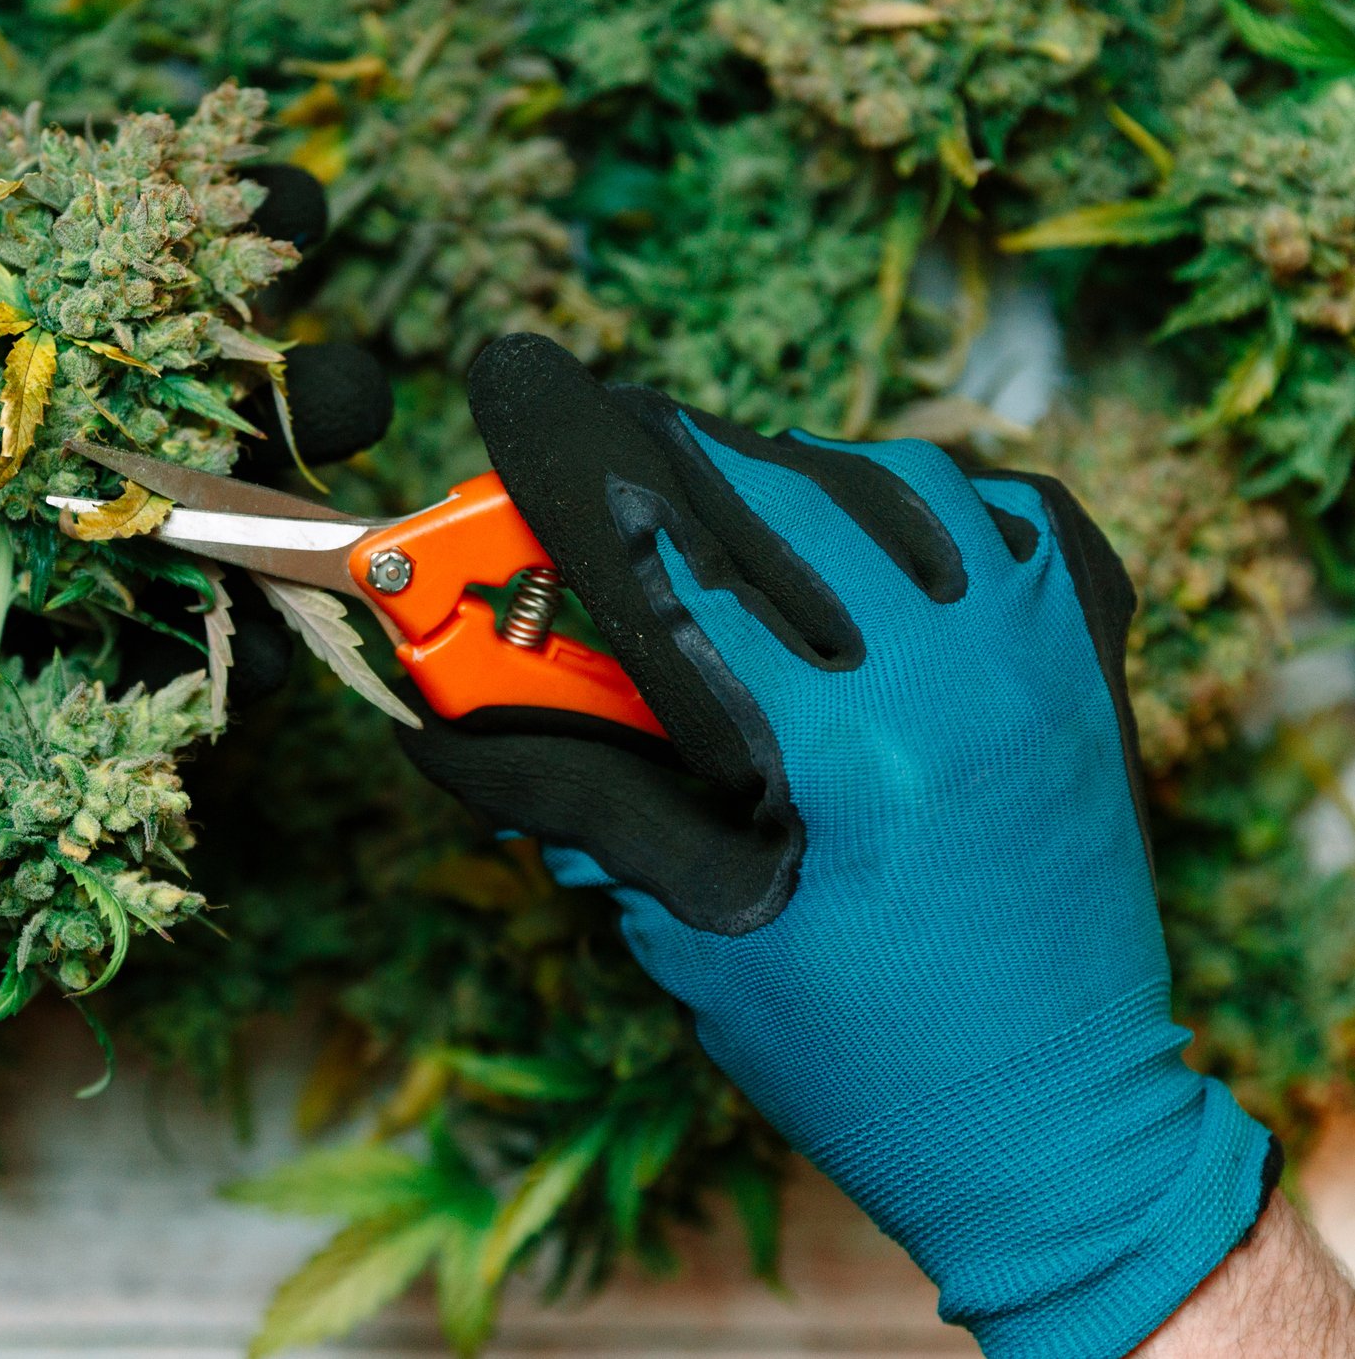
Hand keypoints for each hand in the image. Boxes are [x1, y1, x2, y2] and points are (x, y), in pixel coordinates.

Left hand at [0, 101, 379, 1045]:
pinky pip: (185, 656)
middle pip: (182, 385)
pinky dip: (249, 632)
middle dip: (277, 349)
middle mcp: (14, 458)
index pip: (93, 273)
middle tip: (318, 332)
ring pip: (212, 510)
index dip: (190, 227)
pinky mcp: (58, 689)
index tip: (267, 195)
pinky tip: (278, 609)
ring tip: (333, 452)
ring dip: (295, 474)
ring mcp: (47, 577)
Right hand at [403, 334, 1279, 1354]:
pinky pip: (1009, 517)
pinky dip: (918, 500)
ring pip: (884, 479)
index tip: (502, 395)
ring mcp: (1042, 655)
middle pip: (767, 489)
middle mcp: (962, 666)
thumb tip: (442, 721)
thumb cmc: (868, 1060)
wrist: (1061, 1134)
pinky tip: (864, 532)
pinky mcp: (1088, 669)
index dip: (570, 466)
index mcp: (852, 742)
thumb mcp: (698, 934)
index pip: (678, 548)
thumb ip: (573, 799)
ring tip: (707, 520)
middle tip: (582, 479)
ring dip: (775, 475)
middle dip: (653, 464)